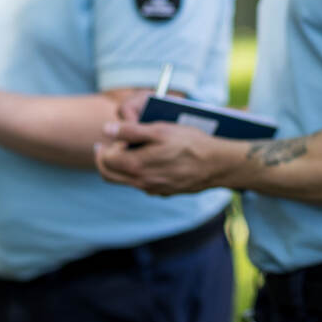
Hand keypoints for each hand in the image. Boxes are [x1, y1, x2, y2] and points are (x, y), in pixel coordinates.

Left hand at [94, 104, 229, 194]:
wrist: (216, 164)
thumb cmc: (189, 143)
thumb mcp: (159, 130)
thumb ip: (130, 130)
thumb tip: (107, 130)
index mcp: (135, 166)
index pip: (105, 160)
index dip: (105, 148)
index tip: (109, 138)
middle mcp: (141, 182)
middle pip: (110, 176)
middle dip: (104, 161)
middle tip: (106, 148)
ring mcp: (153, 189)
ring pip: (126, 181)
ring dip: (122, 167)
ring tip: (129, 151)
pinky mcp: (165, 192)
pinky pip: (143, 184)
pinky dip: (139, 172)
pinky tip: (150, 160)